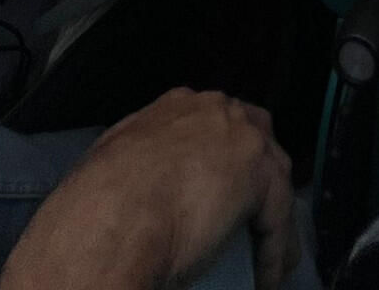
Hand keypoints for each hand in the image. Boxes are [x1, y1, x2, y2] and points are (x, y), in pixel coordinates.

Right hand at [0, 87, 300, 289]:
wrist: (113, 217)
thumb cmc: (100, 199)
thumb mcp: (115, 161)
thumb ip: (142, 160)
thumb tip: (145, 186)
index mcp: (178, 107)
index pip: (215, 123)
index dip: (223, 155)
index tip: (221, 185)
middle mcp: (216, 111)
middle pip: (254, 138)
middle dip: (258, 172)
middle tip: (251, 214)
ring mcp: (243, 138)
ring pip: (274, 178)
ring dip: (270, 217)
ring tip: (267, 255)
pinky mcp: (261, 177)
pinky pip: (278, 217)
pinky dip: (275, 251)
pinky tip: (268, 279)